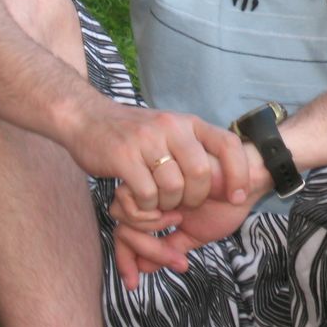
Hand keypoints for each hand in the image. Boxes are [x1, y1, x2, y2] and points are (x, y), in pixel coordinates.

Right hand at [60, 94, 248, 212]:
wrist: (87, 118)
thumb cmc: (134, 133)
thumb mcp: (170, 132)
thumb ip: (194, 150)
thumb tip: (226, 177)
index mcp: (188, 122)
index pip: (228, 144)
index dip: (238, 173)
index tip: (238, 196)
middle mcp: (171, 127)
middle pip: (201, 173)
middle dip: (196, 197)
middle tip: (184, 204)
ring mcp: (147, 141)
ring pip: (174, 187)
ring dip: (168, 204)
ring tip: (159, 201)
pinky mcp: (124, 158)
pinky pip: (147, 195)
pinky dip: (147, 207)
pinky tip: (141, 201)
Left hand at [112, 193, 257, 289]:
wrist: (247, 184)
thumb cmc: (225, 205)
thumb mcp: (194, 235)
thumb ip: (168, 249)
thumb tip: (141, 268)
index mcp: (156, 208)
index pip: (125, 233)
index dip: (124, 259)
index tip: (133, 283)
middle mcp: (151, 194)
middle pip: (121, 224)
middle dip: (143, 246)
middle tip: (175, 257)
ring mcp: (153, 180)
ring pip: (124, 210)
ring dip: (150, 226)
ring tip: (178, 221)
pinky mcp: (160, 168)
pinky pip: (139, 196)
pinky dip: (155, 212)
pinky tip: (180, 212)